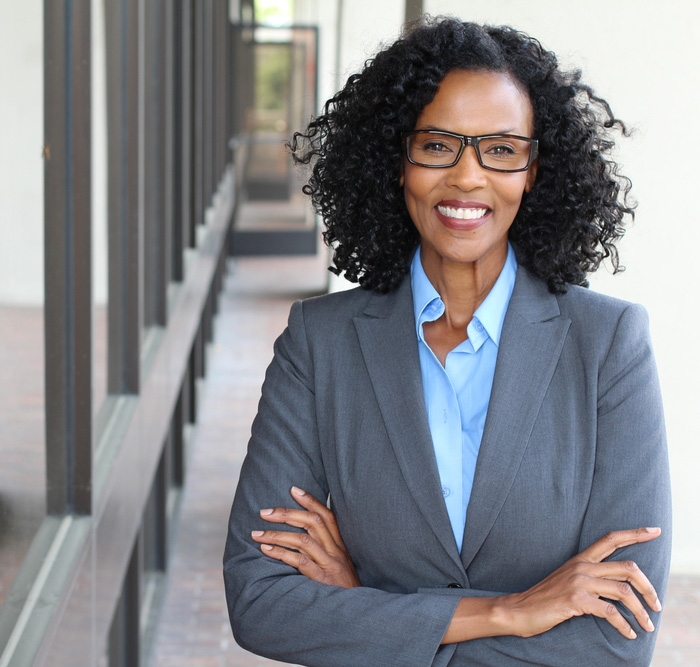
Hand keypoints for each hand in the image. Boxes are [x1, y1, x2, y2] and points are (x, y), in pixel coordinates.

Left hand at [251, 486, 360, 588]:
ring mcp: (329, 564)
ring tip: (257, 534)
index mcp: (340, 545)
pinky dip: (281, 553)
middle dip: (286, 513)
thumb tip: (302, 536)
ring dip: (277, 534)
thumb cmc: (343, 589)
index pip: (326, 515)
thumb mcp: (340, 565)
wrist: (357, 613)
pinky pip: (299, 561)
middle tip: (264, 512)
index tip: (293, 489)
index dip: (310, 500)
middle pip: (312, 522)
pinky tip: (266, 549)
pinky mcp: (321, 580)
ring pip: (302, 540)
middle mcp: (336, 551)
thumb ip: (326, 550)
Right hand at [502, 527, 662, 639]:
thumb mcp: (569, 581)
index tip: (655, 530)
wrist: (520, 609)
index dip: (635, 534)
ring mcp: (578, 582)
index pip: (611, 539)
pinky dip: (624, 625)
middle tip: (657, 604)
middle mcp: (582, 566)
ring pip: (623, 591)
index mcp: (581, 559)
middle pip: (627, 567)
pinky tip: (629, 634)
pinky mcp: (575, 600)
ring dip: (641, 611)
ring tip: (648, 625)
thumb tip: (620, 587)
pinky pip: (610, 612)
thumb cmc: (546, 598)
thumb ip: (592, 578)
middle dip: (649, 587)